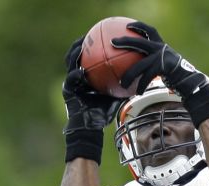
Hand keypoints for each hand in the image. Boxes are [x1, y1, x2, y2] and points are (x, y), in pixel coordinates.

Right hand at [62, 37, 122, 162]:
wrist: (90, 128)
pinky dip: (76, 75)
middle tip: (88, 35)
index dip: (91, 45)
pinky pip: (71, 80)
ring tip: (81, 48)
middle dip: (79, 43)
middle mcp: (76, 77)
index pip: (87, 56)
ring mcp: (70, 83)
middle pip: (75, 54)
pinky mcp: (67, 91)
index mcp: (85, 76)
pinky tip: (82, 72)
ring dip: (74, 54)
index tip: (99, 35)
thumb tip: (140, 78)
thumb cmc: (103, 114)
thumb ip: (123, 85)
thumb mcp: (115, 96)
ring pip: (69, 63)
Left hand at [112, 21, 208, 125]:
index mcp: (162, 46)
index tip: (127, 26)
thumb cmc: (178, 78)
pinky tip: (137, 93)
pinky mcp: (163, 67)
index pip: (150, 31)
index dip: (138, 27)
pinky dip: (141, 86)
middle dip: (125, 41)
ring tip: (121, 83)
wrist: (192, 83)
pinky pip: (147, 77)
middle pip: (139, 42)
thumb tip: (140, 69)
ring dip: (129, 75)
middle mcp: (161, 49)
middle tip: (113, 43)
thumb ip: (155, 64)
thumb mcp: (167, 67)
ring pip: (140, 65)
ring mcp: (162, 57)